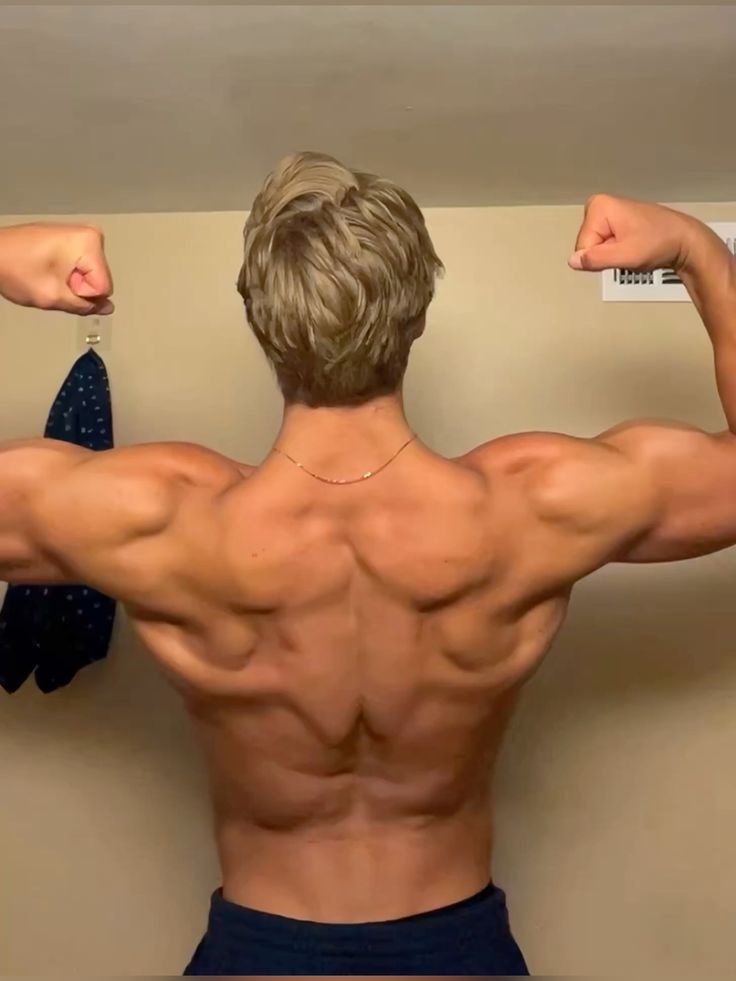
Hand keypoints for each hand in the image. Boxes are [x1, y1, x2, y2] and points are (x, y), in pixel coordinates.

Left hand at [0, 223, 113, 314]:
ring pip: (89, 276)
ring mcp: (80, 235)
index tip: (59, 285)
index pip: (104, 287)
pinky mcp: (70, 239)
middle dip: (77, 288)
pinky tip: (47, 269)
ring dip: (70, 283)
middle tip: (52, 281)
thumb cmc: (15, 268)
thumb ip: (84, 306)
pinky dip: (65, 274)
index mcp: (89, 242)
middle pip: (98, 280)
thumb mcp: (52, 296)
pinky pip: (80, 267)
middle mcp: (89, 234)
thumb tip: (107, 308)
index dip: (82, 295)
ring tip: (47, 274)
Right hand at [568, 195, 702, 273]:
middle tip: (628, 251)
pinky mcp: (612, 219)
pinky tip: (632, 245)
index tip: (622, 252)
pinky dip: (616, 250)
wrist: (683, 239)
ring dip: (611, 253)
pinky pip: (603, 243)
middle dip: (605, 254)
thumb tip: (572, 261)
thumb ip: (596, 259)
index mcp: (599, 207)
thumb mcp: (626, 256)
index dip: (601, 257)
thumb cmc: (659, 243)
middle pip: (587, 245)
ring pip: (594, 246)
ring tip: (632, 247)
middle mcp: (599, 205)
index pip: (583, 247)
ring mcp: (605, 211)